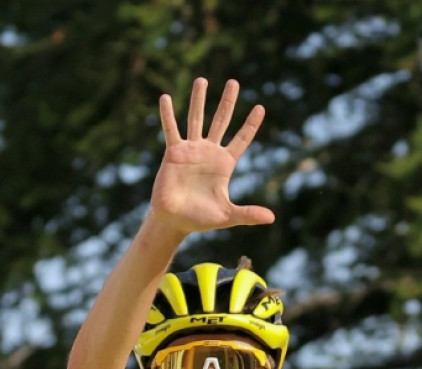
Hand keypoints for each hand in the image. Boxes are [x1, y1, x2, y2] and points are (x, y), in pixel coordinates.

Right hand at [151, 78, 273, 234]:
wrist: (174, 220)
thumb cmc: (200, 218)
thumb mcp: (227, 215)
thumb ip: (248, 214)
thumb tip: (271, 218)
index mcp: (224, 164)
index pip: (241, 139)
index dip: (250, 124)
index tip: (260, 107)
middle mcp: (209, 152)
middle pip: (221, 121)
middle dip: (228, 102)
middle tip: (234, 82)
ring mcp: (191, 150)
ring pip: (196, 119)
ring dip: (199, 100)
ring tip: (202, 80)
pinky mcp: (173, 153)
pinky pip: (171, 129)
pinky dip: (168, 114)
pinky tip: (166, 98)